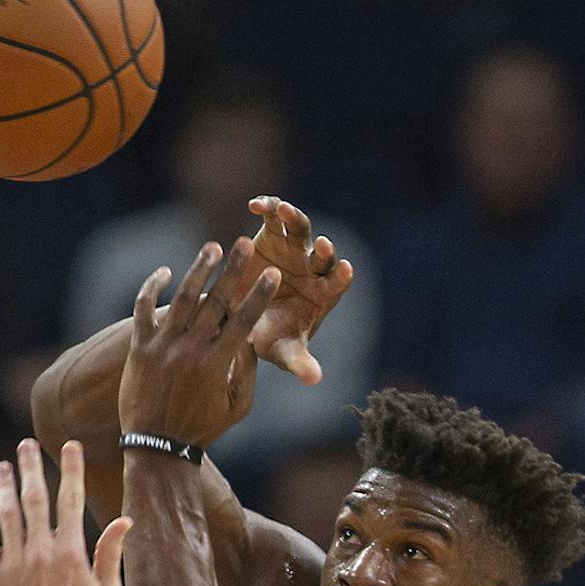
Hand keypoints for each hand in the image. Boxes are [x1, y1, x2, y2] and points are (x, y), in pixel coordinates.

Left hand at [0, 437, 129, 585]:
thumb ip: (111, 554)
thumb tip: (125, 520)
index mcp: (71, 552)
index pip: (71, 499)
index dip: (71, 469)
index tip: (70, 446)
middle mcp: (41, 552)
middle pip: (34, 498)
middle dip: (30, 467)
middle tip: (25, 445)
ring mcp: (14, 563)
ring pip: (6, 513)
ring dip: (2, 486)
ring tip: (1, 467)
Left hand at [119, 240, 280, 448]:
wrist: (154, 448)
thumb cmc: (201, 428)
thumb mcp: (237, 407)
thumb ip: (247, 371)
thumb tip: (251, 339)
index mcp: (217, 364)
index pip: (244, 321)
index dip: (259, 295)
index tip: (272, 273)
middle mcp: (189, 350)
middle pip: (215, 301)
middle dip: (233, 270)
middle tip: (244, 243)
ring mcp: (162, 347)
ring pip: (181, 299)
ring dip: (198, 270)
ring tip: (212, 248)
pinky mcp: (139, 348)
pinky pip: (143, 309)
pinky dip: (152, 288)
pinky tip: (164, 272)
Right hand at [242, 196, 355, 384]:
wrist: (240, 317)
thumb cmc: (268, 338)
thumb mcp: (281, 351)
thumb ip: (298, 362)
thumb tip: (314, 381)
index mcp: (322, 293)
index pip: (337, 282)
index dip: (341, 276)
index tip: (345, 270)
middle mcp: (312, 267)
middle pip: (321, 253)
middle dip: (322, 249)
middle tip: (321, 246)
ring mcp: (293, 248)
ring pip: (299, 228)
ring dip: (293, 218)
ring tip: (282, 212)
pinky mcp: (272, 234)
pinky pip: (273, 217)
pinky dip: (268, 208)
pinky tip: (256, 205)